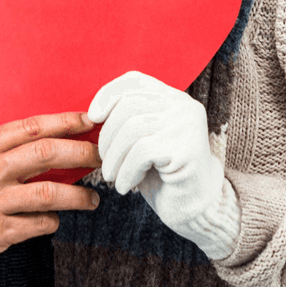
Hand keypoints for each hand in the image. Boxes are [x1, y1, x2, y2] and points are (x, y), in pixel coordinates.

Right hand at [0, 111, 101, 284]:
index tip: (88, 122)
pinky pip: (38, 224)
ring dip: (77, 195)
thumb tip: (52, 145)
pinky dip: (52, 221)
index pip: (31, 127)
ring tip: (91, 198)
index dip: (64, 122)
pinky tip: (54, 220)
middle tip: (101, 157)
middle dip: (81, 152)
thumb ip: (4, 153)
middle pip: (45, 153)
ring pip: (49, 192)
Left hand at [88, 71, 238, 259]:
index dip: (108, 94)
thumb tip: (91, 114)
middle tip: (102, 161)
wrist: (194, 206)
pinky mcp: (186, 147)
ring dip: (114, 156)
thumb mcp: (141, 139)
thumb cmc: (161, 173)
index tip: (93, 117)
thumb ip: (126, 118)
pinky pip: (142, 152)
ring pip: (132, 128)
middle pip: (129, 104)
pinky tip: (125, 186)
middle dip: (107, 134)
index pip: (135, 80)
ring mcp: (187, 124)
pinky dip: (126, 171)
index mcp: (172, 97)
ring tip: (111, 176)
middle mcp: (183, 104)